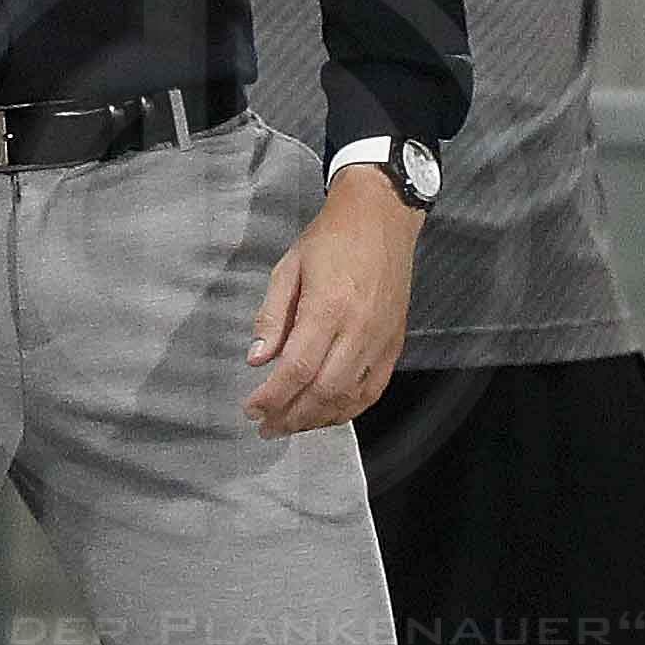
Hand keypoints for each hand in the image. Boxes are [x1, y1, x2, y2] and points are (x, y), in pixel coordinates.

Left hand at [247, 165, 420, 431]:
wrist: (381, 217)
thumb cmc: (330, 238)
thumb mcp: (288, 268)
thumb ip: (271, 316)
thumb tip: (256, 359)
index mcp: (328, 307)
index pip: (296, 368)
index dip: (271, 396)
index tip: (250, 409)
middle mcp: (358, 329)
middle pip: (323, 391)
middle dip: (290, 416)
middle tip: (266, 427)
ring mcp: (381, 339)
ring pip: (349, 397)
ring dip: (317, 418)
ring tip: (291, 424)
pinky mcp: (394, 343)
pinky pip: (373, 389)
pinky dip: (349, 409)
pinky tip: (327, 414)